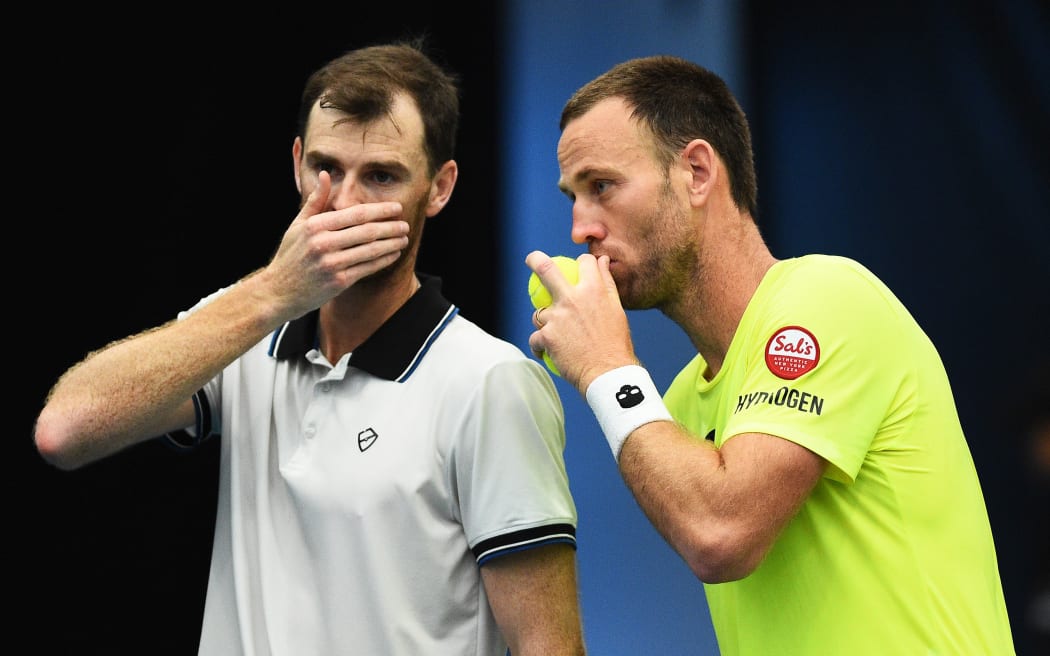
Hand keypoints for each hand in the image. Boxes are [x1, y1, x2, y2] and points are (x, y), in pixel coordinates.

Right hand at [263, 171, 409, 317]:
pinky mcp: (338, 281)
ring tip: (404, 238)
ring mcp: (332, 263)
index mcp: (316, 226)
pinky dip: (384, 260)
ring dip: (392, 244)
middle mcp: (324, 243)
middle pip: (367, 231)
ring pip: (371, 250)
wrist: (279, 291)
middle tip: (405, 224)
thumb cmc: (290, 255)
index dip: (380, 210)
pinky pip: (368, 268)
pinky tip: (393, 254)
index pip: (356, 214)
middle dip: (391, 227)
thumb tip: (326, 174)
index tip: (396, 207)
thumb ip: (316, 201)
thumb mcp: (298, 225)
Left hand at [525, 250, 637, 391]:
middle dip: (535, 260)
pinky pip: (535, 338)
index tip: (577, 267)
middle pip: (546, 269)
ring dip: (545, 324)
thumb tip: (601, 261)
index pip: (584, 262)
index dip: (582, 261)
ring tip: (557, 337)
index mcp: (594, 289)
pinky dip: (540, 346)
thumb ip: (607, 284)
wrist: (608, 374)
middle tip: (531, 259)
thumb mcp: (617, 310)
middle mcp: (573, 298)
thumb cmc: (615, 344)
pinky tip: (546, 352)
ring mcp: (557, 317)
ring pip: (539, 314)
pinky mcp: (547, 336)